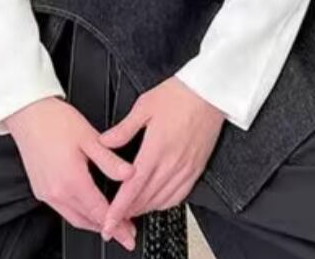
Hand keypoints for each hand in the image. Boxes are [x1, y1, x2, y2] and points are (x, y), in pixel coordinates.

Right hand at [4, 96, 138, 250]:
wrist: (28, 114)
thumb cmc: (55, 121)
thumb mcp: (89, 137)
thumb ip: (110, 160)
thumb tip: (131, 174)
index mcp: (71, 180)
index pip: (100, 212)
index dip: (118, 225)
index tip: (130, 234)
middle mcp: (56, 192)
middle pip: (87, 221)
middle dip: (108, 229)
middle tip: (126, 232)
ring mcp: (46, 193)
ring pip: (74, 218)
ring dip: (94, 224)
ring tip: (111, 223)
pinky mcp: (40, 190)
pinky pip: (63, 211)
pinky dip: (79, 215)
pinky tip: (89, 209)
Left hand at [97, 77, 225, 238]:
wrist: (210, 93)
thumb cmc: (179, 95)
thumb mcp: (144, 106)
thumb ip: (123, 129)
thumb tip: (104, 142)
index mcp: (156, 149)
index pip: (132, 188)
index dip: (118, 209)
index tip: (108, 222)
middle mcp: (172, 163)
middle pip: (145, 199)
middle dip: (127, 213)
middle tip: (113, 219)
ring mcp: (186, 168)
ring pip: (161, 201)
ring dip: (144, 209)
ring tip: (130, 211)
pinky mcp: (196, 169)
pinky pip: (179, 196)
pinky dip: (164, 204)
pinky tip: (155, 202)